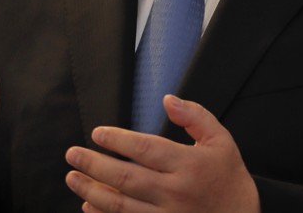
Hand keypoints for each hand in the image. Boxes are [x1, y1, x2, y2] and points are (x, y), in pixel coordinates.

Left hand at [65, 95, 259, 212]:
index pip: (146, 149)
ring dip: (90, 190)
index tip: (97, 133)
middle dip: (93, 164)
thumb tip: (168, 100)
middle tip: (73, 154)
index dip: (118, 140)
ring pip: (118, 203)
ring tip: (73, 178)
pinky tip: (89, 204)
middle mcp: (175, 191)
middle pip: (124, 176)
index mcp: (189, 164)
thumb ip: (195, 117)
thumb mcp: (221, 141)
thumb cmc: (229, 179)